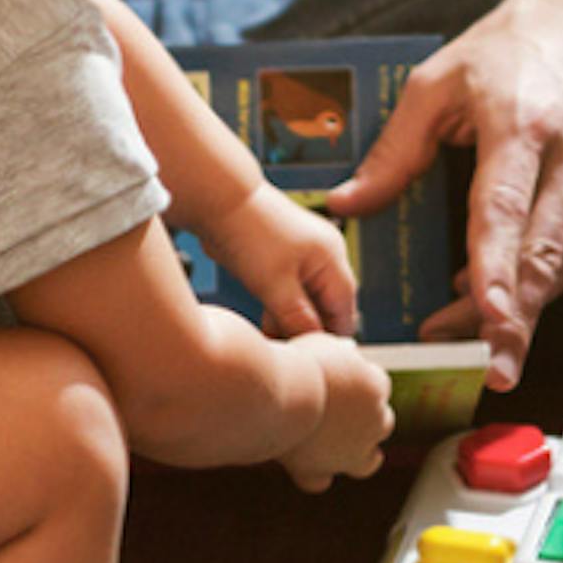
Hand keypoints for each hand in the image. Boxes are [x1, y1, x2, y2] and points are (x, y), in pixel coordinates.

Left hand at [195, 185, 361, 340]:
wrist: (218, 198)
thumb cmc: (248, 234)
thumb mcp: (274, 285)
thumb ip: (298, 319)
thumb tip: (316, 348)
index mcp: (332, 259)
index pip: (344, 314)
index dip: (329, 341)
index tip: (310, 364)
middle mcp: (325, 255)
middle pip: (327, 308)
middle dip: (309, 332)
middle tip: (287, 356)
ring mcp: (305, 253)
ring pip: (307, 300)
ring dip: (291, 321)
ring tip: (272, 341)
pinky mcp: (284, 255)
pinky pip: (291, 289)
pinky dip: (281, 307)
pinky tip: (265, 323)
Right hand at [282, 337, 392, 492]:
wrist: (280, 392)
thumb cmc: (299, 361)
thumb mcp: (324, 341)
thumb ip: (339, 351)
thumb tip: (347, 350)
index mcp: (376, 386)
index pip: (379, 386)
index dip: (361, 382)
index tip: (341, 378)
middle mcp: (373, 422)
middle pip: (383, 422)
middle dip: (366, 418)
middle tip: (341, 410)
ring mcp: (350, 452)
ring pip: (368, 461)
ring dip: (355, 452)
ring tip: (334, 442)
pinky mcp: (317, 470)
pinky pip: (320, 481)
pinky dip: (314, 475)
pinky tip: (304, 466)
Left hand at [318, 0, 562, 392]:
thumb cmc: (512, 49)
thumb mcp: (438, 82)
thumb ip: (395, 149)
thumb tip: (347, 204)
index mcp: (523, 126)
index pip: (506, 212)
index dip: (496, 273)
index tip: (489, 321)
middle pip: (543, 257)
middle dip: (516, 322)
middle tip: (491, 371)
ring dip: (521, 309)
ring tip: (472, 331)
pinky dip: (543, 283)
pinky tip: (505, 293)